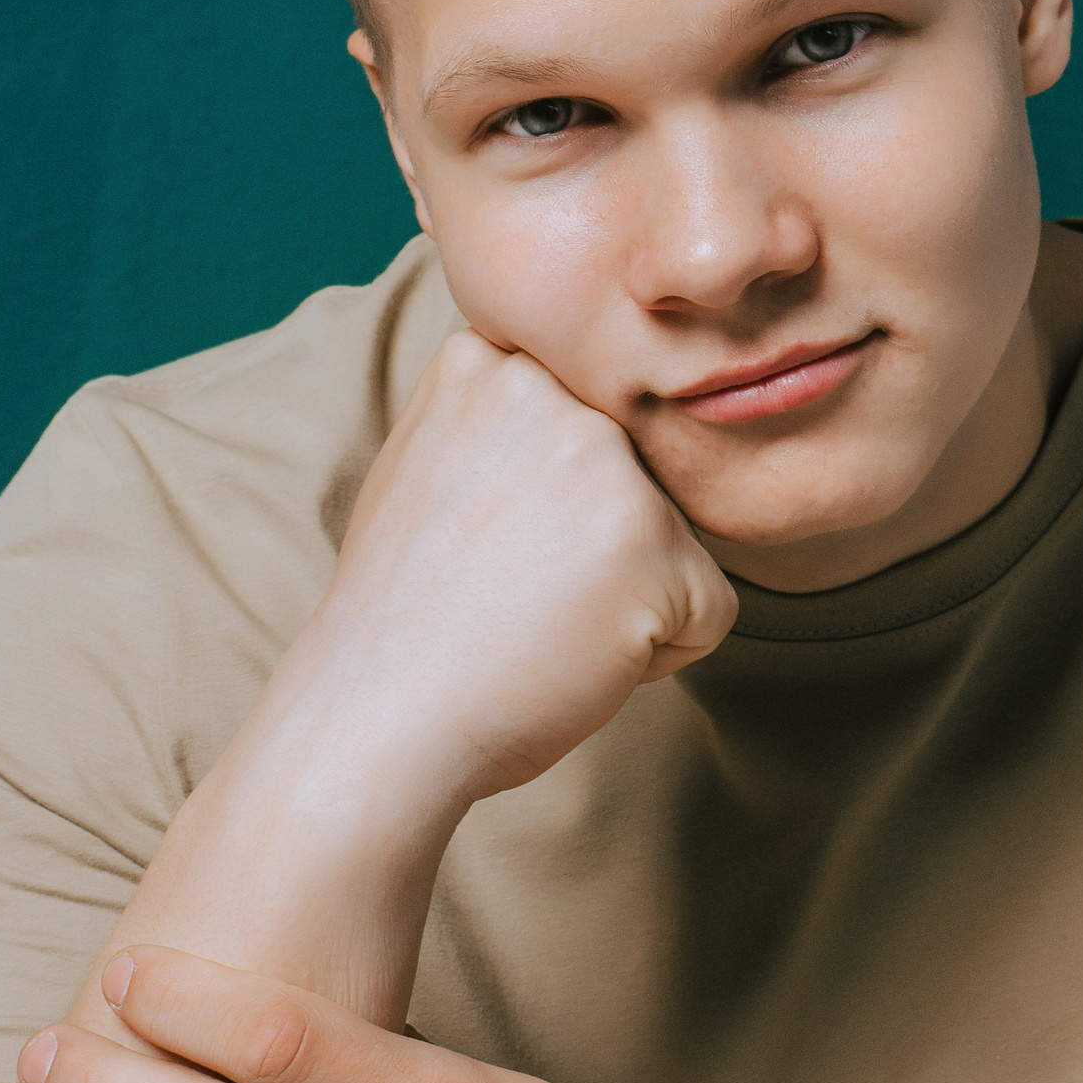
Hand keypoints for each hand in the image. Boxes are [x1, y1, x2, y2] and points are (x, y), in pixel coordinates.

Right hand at [271, 327, 737, 818]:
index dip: (550, 506)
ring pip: (676, 544)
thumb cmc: (401, 617)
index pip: (590, 429)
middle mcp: (555, 393)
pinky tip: (572, 658)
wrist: (375, 718)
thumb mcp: (426, 466)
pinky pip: (708, 611)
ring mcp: (608, 464)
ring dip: (625, 599)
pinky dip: (658, 656)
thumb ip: (503, 422)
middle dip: (595, 550)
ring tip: (532, 623)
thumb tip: (573, 406)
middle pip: (639, 482)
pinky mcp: (656, 543)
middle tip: (503, 592)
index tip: (484, 546)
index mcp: (492, 363)